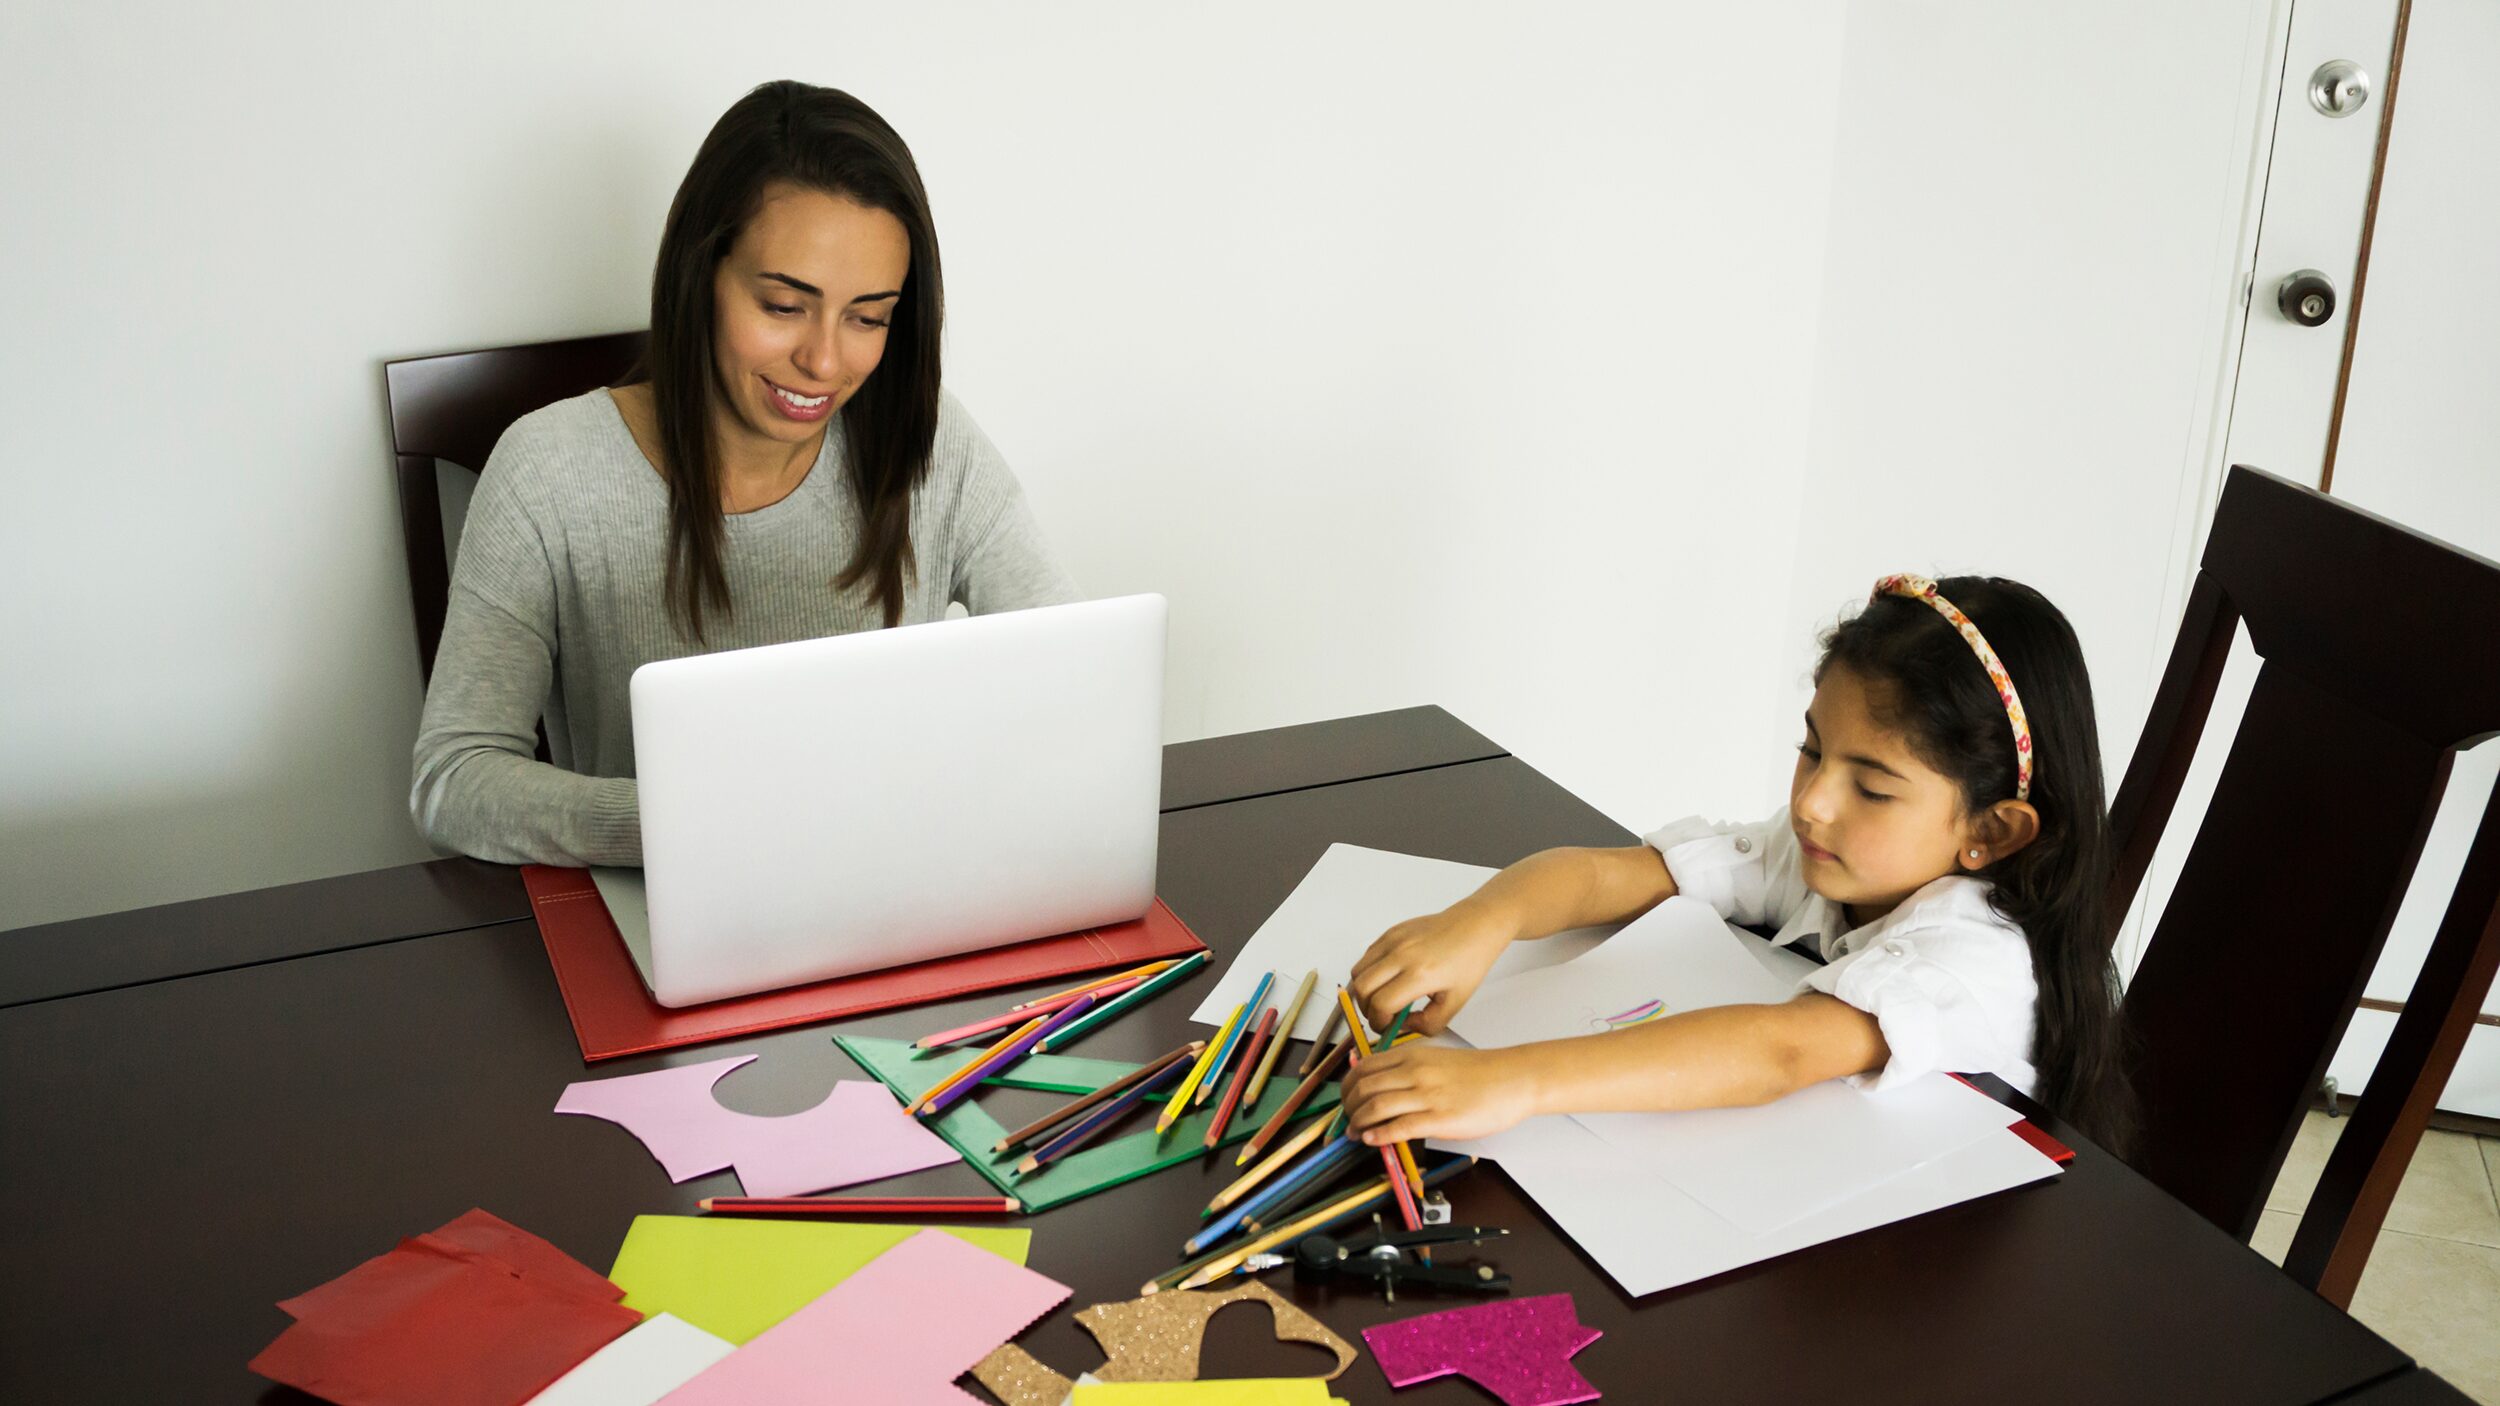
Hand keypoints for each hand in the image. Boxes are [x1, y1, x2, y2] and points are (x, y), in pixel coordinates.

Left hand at [1339, 1043, 1539, 1144]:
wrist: (1512, 1079)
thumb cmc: (1479, 1072)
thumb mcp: (1437, 1059)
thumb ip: (1409, 1068)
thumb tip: (1383, 1085)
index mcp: (1412, 1056)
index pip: (1363, 1068)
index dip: (1347, 1086)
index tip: (1346, 1099)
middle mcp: (1414, 1072)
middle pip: (1363, 1088)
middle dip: (1348, 1107)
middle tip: (1347, 1120)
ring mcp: (1425, 1095)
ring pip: (1375, 1107)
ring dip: (1358, 1124)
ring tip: (1355, 1134)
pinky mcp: (1439, 1119)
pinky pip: (1399, 1127)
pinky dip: (1379, 1135)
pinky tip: (1372, 1140)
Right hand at [1347, 899, 1515, 1036]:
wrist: (1476, 926)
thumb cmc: (1470, 960)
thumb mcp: (1455, 1003)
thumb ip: (1427, 1023)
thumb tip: (1402, 1026)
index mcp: (1421, 974)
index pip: (1380, 1004)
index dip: (1379, 1022)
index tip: (1386, 1027)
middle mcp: (1402, 954)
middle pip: (1361, 989)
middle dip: (1366, 1009)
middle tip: (1380, 1016)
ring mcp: (1394, 940)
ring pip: (1357, 972)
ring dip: (1364, 991)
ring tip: (1382, 997)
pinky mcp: (1391, 931)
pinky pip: (1366, 956)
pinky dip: (1369, 972)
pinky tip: (1388, 978)